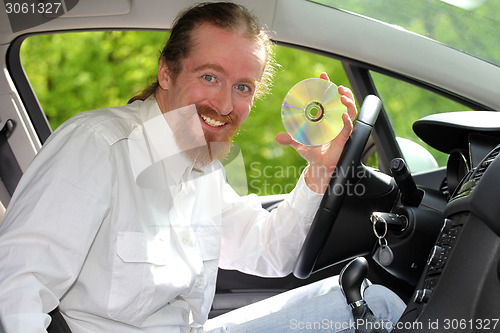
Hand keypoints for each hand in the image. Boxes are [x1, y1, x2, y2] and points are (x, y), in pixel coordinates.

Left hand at [276, 72, 356, 192]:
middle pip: (342, 101)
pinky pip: (348, 126)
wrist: (319, 166)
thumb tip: (278, 138)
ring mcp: (340, 128)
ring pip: (350, 111)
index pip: (327, 97)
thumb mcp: (298, 144)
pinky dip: (346, 120)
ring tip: (342, 97)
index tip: (322, 75)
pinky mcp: (344, 137)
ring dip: (348, 102)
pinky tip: (343, 115)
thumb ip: (290, 139)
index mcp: (323, 117)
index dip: (326, 85)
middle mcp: (334, 120)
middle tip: (338, 87)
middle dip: (343, 91)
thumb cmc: (311, 152)